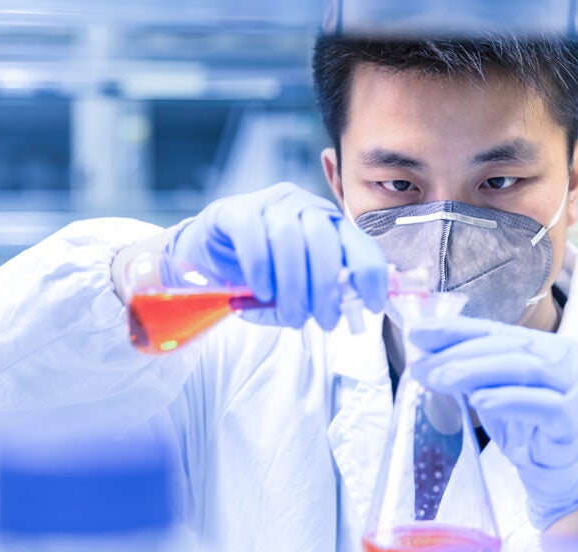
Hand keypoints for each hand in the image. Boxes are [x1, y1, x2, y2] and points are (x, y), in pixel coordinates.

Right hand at [167, 182, 387, 329]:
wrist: (205, 262)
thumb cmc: (260, 277)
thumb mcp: (298, 290)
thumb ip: (320, 295)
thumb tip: (344, 309)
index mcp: (328, 224)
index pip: (359, 241)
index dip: (370, 273)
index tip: (371, 304)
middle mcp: (303, 206)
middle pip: (324, 240)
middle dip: (328, 287)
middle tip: (325, 321)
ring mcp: (268, 203)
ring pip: (289, 238)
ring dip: (294, 284)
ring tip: (292, 315)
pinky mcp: (234, 210)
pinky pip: (252, 234)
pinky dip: (260, 267)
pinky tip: (263, 291)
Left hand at [409, 316, 577, 529]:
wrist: (561, 475)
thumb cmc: (527, 429)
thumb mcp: (494, 394)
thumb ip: (470, 372)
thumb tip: (423, 356)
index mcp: (544, 345)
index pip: (493, 331)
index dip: (454, 330)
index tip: (417, 332)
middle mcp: (563, 358)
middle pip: (505, 346)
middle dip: (459, 354)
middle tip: (422, 366)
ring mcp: (573, 386)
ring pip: (523, 368)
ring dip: (476, 371)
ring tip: (441, 379)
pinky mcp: (573, 418)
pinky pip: (540, 404)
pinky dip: (507, 399)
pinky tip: (479, 401)